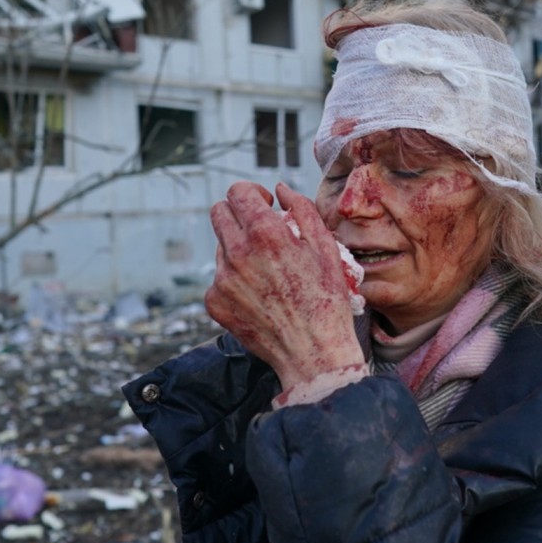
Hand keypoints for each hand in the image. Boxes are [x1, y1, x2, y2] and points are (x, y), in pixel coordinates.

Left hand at [205, 182, 364, 392]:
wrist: (313, 353)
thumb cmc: (326, 300)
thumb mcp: (326, 248)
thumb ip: (302, 210)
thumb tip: (281, 189)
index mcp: (266, 234)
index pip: (238, 192)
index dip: (252, 193)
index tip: (265, 205)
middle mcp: (238, 254)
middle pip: (219, 212)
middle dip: (238, 213)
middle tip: (259, 230)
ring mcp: (222, 279)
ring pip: (220, 246)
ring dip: (238, 248)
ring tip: (266, 271)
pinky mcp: (215, 302)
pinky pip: (218, 278)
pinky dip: (235, 279)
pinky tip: (259, 294)